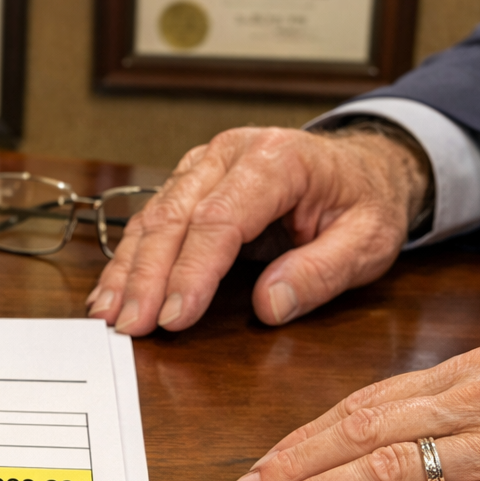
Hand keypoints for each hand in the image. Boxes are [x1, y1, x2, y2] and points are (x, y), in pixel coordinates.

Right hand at [86, 126, 428, 335]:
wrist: (361, 168)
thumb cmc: (363, 202)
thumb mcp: (369, 241)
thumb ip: (323, 272)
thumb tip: (269, 304)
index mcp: (277, 159)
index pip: (221, 219)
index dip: (193, 271)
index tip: (176, 317)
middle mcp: (230, 154)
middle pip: (174, 217)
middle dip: (148, 277)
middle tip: (132, 325)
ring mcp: (202, 166)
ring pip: (152, 217)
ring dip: (128, 271)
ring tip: (110, 315)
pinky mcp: (188, 184)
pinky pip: (149, 221)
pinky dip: (128, 260)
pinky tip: (112, 292)